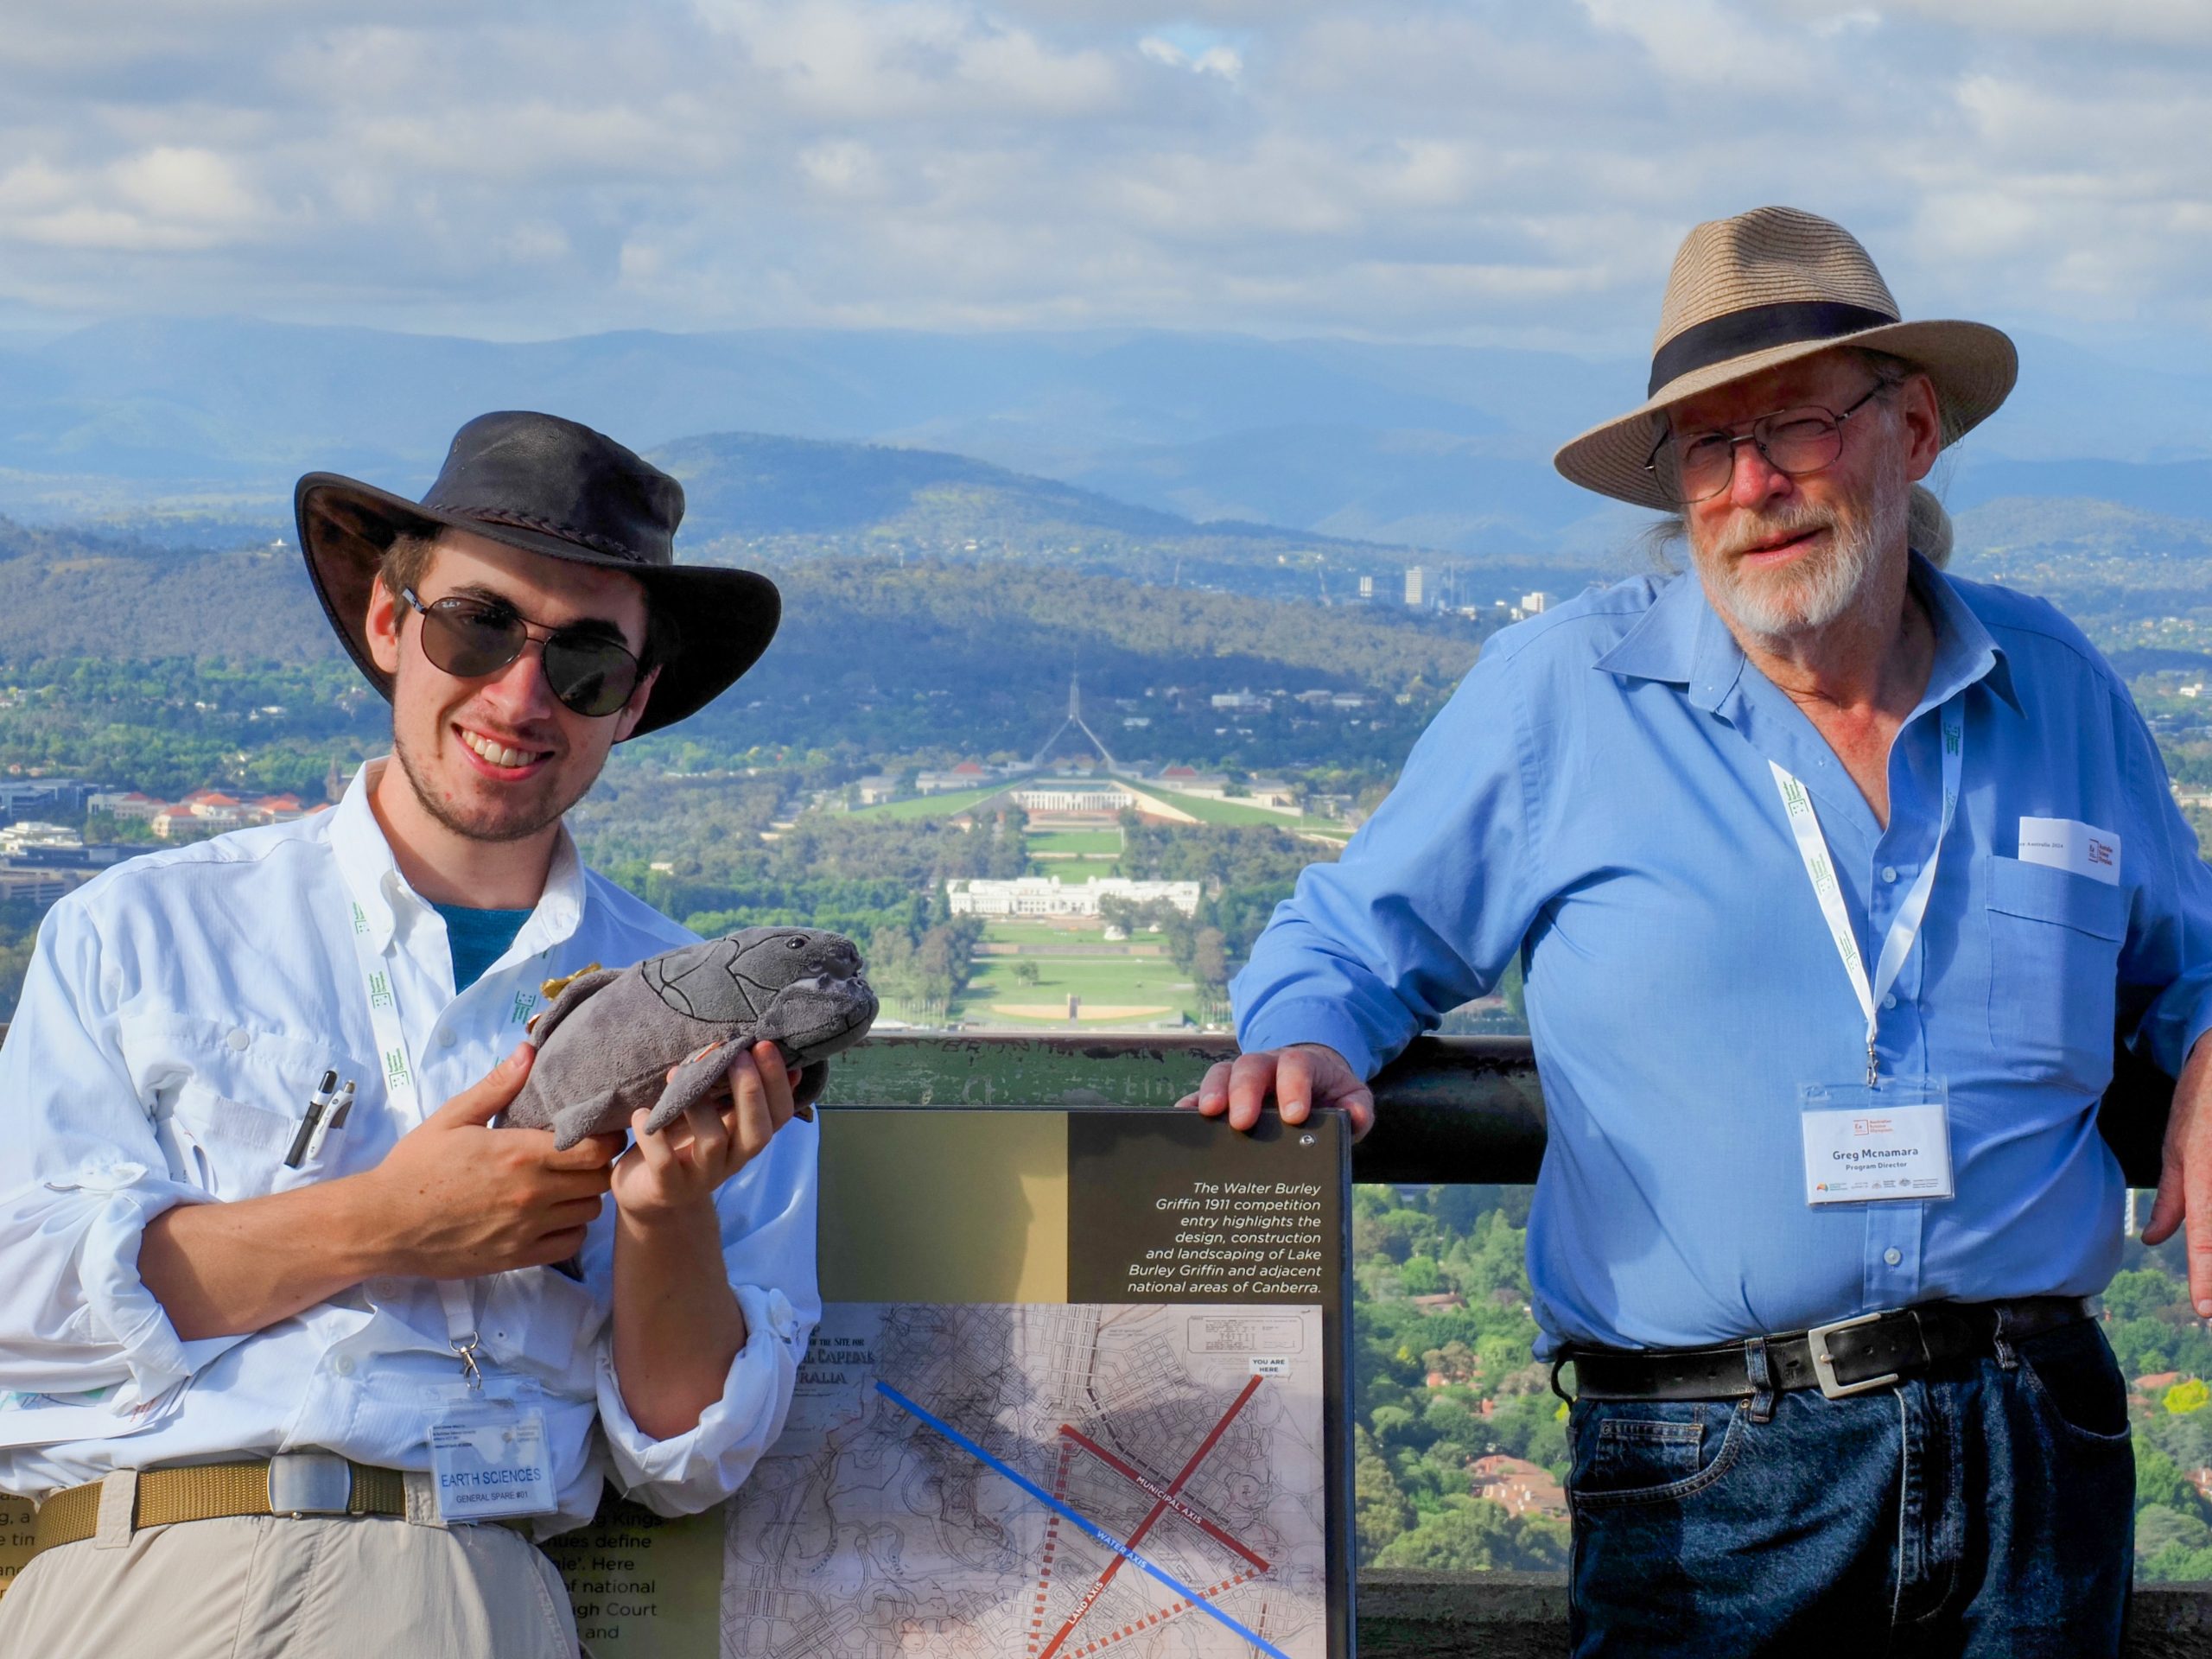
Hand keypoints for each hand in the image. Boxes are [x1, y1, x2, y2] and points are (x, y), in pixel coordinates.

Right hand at [361, 1043, 625, 1277]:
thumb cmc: (415, 1167)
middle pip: (599, 1181)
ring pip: (588, 1213)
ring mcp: (526, 1230)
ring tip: (567, 1184)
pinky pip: (569, 1245)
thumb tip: (528, 1051)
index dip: (607, 1139)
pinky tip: (553, 1216)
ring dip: (585, 1197)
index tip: (598, 1132)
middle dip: (597, 1165)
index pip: (596, 1149)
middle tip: (582, 1156)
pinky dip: (570, 1230)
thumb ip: (496, 1086)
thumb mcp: (452, 1118)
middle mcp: (532, 1194)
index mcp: (520, 1154)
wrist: (383, 1224)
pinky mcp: (517, 1258)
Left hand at [610, 1040, 800, 1223]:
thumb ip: (739, 1095)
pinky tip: (642, 1113)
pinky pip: (664, 1162)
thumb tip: (786, 1064)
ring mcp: (701, 1177)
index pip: (779, 1115)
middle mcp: (732, 1160)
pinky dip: (653, 1135)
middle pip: (757, 1132)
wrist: (645, 1193)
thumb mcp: (715, 1117)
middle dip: (750, 1090)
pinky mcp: (667, 1188)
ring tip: (677, 1073)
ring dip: (698, 1105)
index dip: (777, 1082)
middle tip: (735, 1055)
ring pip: (713, 1142)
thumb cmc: (682, 1141)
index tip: (763, 1044)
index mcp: (746, 1139)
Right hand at [1176, 1043, 1374, 1138]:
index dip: (1293, 1087)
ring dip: (1213, 1091)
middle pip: (1251, 1066)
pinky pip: (1201, 1093)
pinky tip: (1182, 1118)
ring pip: (1222, 1072)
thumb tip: (1355, 1120)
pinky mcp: (1222, 1092)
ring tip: (1208, 1114)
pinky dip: (1191, 1103)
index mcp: (1301, 1064)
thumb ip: (1359, 1109)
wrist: (1310, 1081)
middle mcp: (1267, 1065)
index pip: (1296, 1066)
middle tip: (1242, 1121)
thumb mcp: (1351, 1098)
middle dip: (1245, 1092)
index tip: (1293, 1116)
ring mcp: (1241, 1077)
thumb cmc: (1329, 1093)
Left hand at [2143, 1035, 2211, 1314]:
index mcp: (2204, 1182)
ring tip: (2210, 1288)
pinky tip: (2211, 1256)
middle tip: (2210, 1306)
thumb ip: (2169, 1201)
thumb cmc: (2199, 1108)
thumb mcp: (2175, 1150)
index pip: (2205, 1239)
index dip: (2207, 1279)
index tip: (2204, 1311)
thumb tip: (2154, 1239)